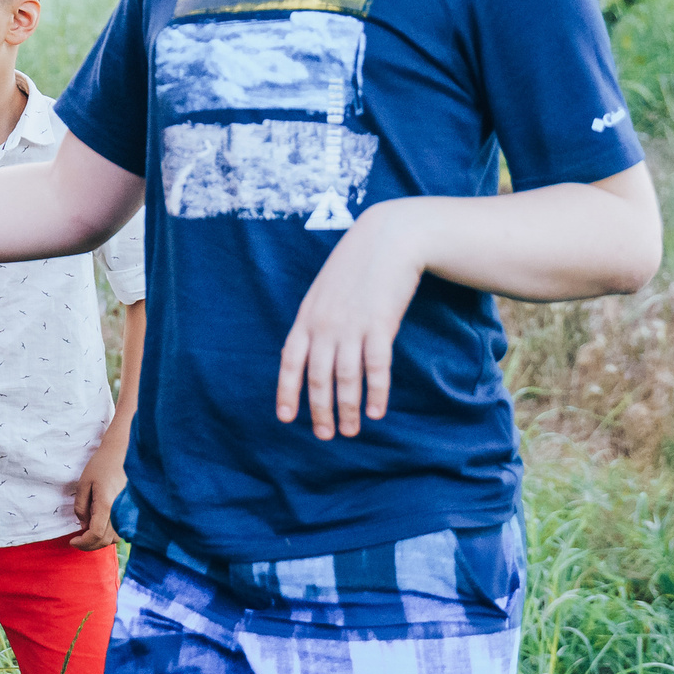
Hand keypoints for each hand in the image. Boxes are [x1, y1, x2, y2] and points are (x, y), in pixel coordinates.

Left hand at [70, 447, 125, 549]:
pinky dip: (108, 535)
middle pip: (104, 541)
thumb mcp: (83, 483)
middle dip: (89, 545)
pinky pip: (120, 532)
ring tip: (87, 532)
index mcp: (107, 505)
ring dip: (99, 541)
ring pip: (114, 539)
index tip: (72, 541)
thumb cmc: (102, 465)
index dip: (83, 543)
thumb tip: (83, 526)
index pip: (95, 535)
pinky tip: (100, 527)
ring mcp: (127, 512)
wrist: (123, 453)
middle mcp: (120, 512)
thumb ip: (81, 507)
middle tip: (77, 540)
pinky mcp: (131, 511)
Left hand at [276, 202, 427, 440]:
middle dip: (320, 409)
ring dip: (347, 408)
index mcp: (307, 317)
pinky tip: (376, 411)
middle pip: (317, 377)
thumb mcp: (324, 291)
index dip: (287, 391)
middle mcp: (325, 325)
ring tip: (350, 430)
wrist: (387, 238)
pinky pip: (376, 368)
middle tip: (325, 435)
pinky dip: (375, 392)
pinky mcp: (380, 325)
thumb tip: (314, 349)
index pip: (290, 361)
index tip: (286, 417)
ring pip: (346, 378)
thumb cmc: (356, 265)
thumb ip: (317, 319)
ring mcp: (352, 326)